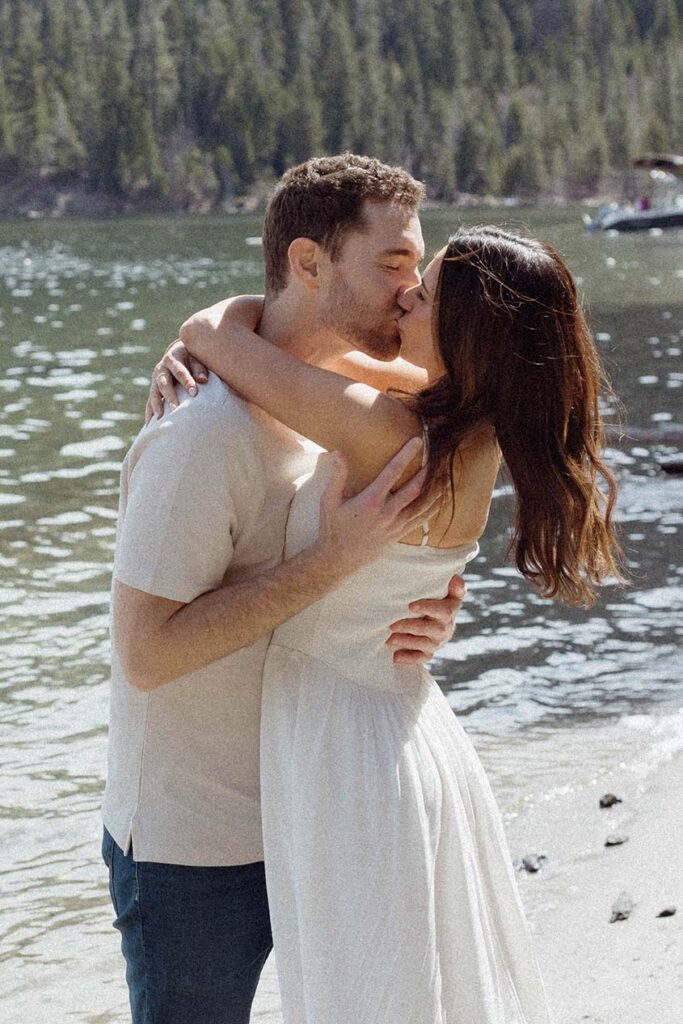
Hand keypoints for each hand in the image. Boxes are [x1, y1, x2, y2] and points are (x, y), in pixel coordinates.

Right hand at [145, 340, 208, 422]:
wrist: (178, 354)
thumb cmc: (192, 358)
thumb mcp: (196, 358)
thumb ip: (199, 369)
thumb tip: (203, 380)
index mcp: (172, 359)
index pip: (179, 371)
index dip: (186, 381)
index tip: (194, 393)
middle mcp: (160, 369)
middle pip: (163, 384)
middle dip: (170, 396)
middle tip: (176, 408)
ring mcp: (155, 381)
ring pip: (154, 394)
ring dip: (156, 406)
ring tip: (160, 418)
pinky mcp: (154, 391)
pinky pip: (150, 402)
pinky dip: (150, 413)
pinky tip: (150, 425)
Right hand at [313, 438, 440, 576]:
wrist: (339, 559)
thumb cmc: (333, 528)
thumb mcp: (329, 501)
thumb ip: (337, 476)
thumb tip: (339, 452)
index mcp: (371, 501)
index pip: (393, 472)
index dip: (406, 455)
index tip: (417, 442)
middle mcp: (387, 512)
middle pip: (415, 488)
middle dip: (429, 470)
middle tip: (440, 455)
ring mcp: (395, 525)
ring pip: (423, 504)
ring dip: (436, 489)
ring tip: (448, 474)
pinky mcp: (399, 534)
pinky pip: (421, 519)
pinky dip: (433, 507)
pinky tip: (441, 499)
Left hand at [385, 574, 466, 664]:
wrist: (435, 620)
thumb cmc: (437, 600)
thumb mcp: (447, 591)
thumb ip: (454, 586)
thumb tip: (455, 579)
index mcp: (450, 611)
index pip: (444, 611)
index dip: (428, 608)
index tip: (411, 606)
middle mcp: (445, 628)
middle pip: (432, 630)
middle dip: (411, 627)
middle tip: (392, 625)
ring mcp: (437, 642)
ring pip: (424, 645)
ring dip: (406, 642)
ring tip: (389, 639)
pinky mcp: (429, 653)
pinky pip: (421, 658)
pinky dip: (408, 658)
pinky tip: (395, 657)